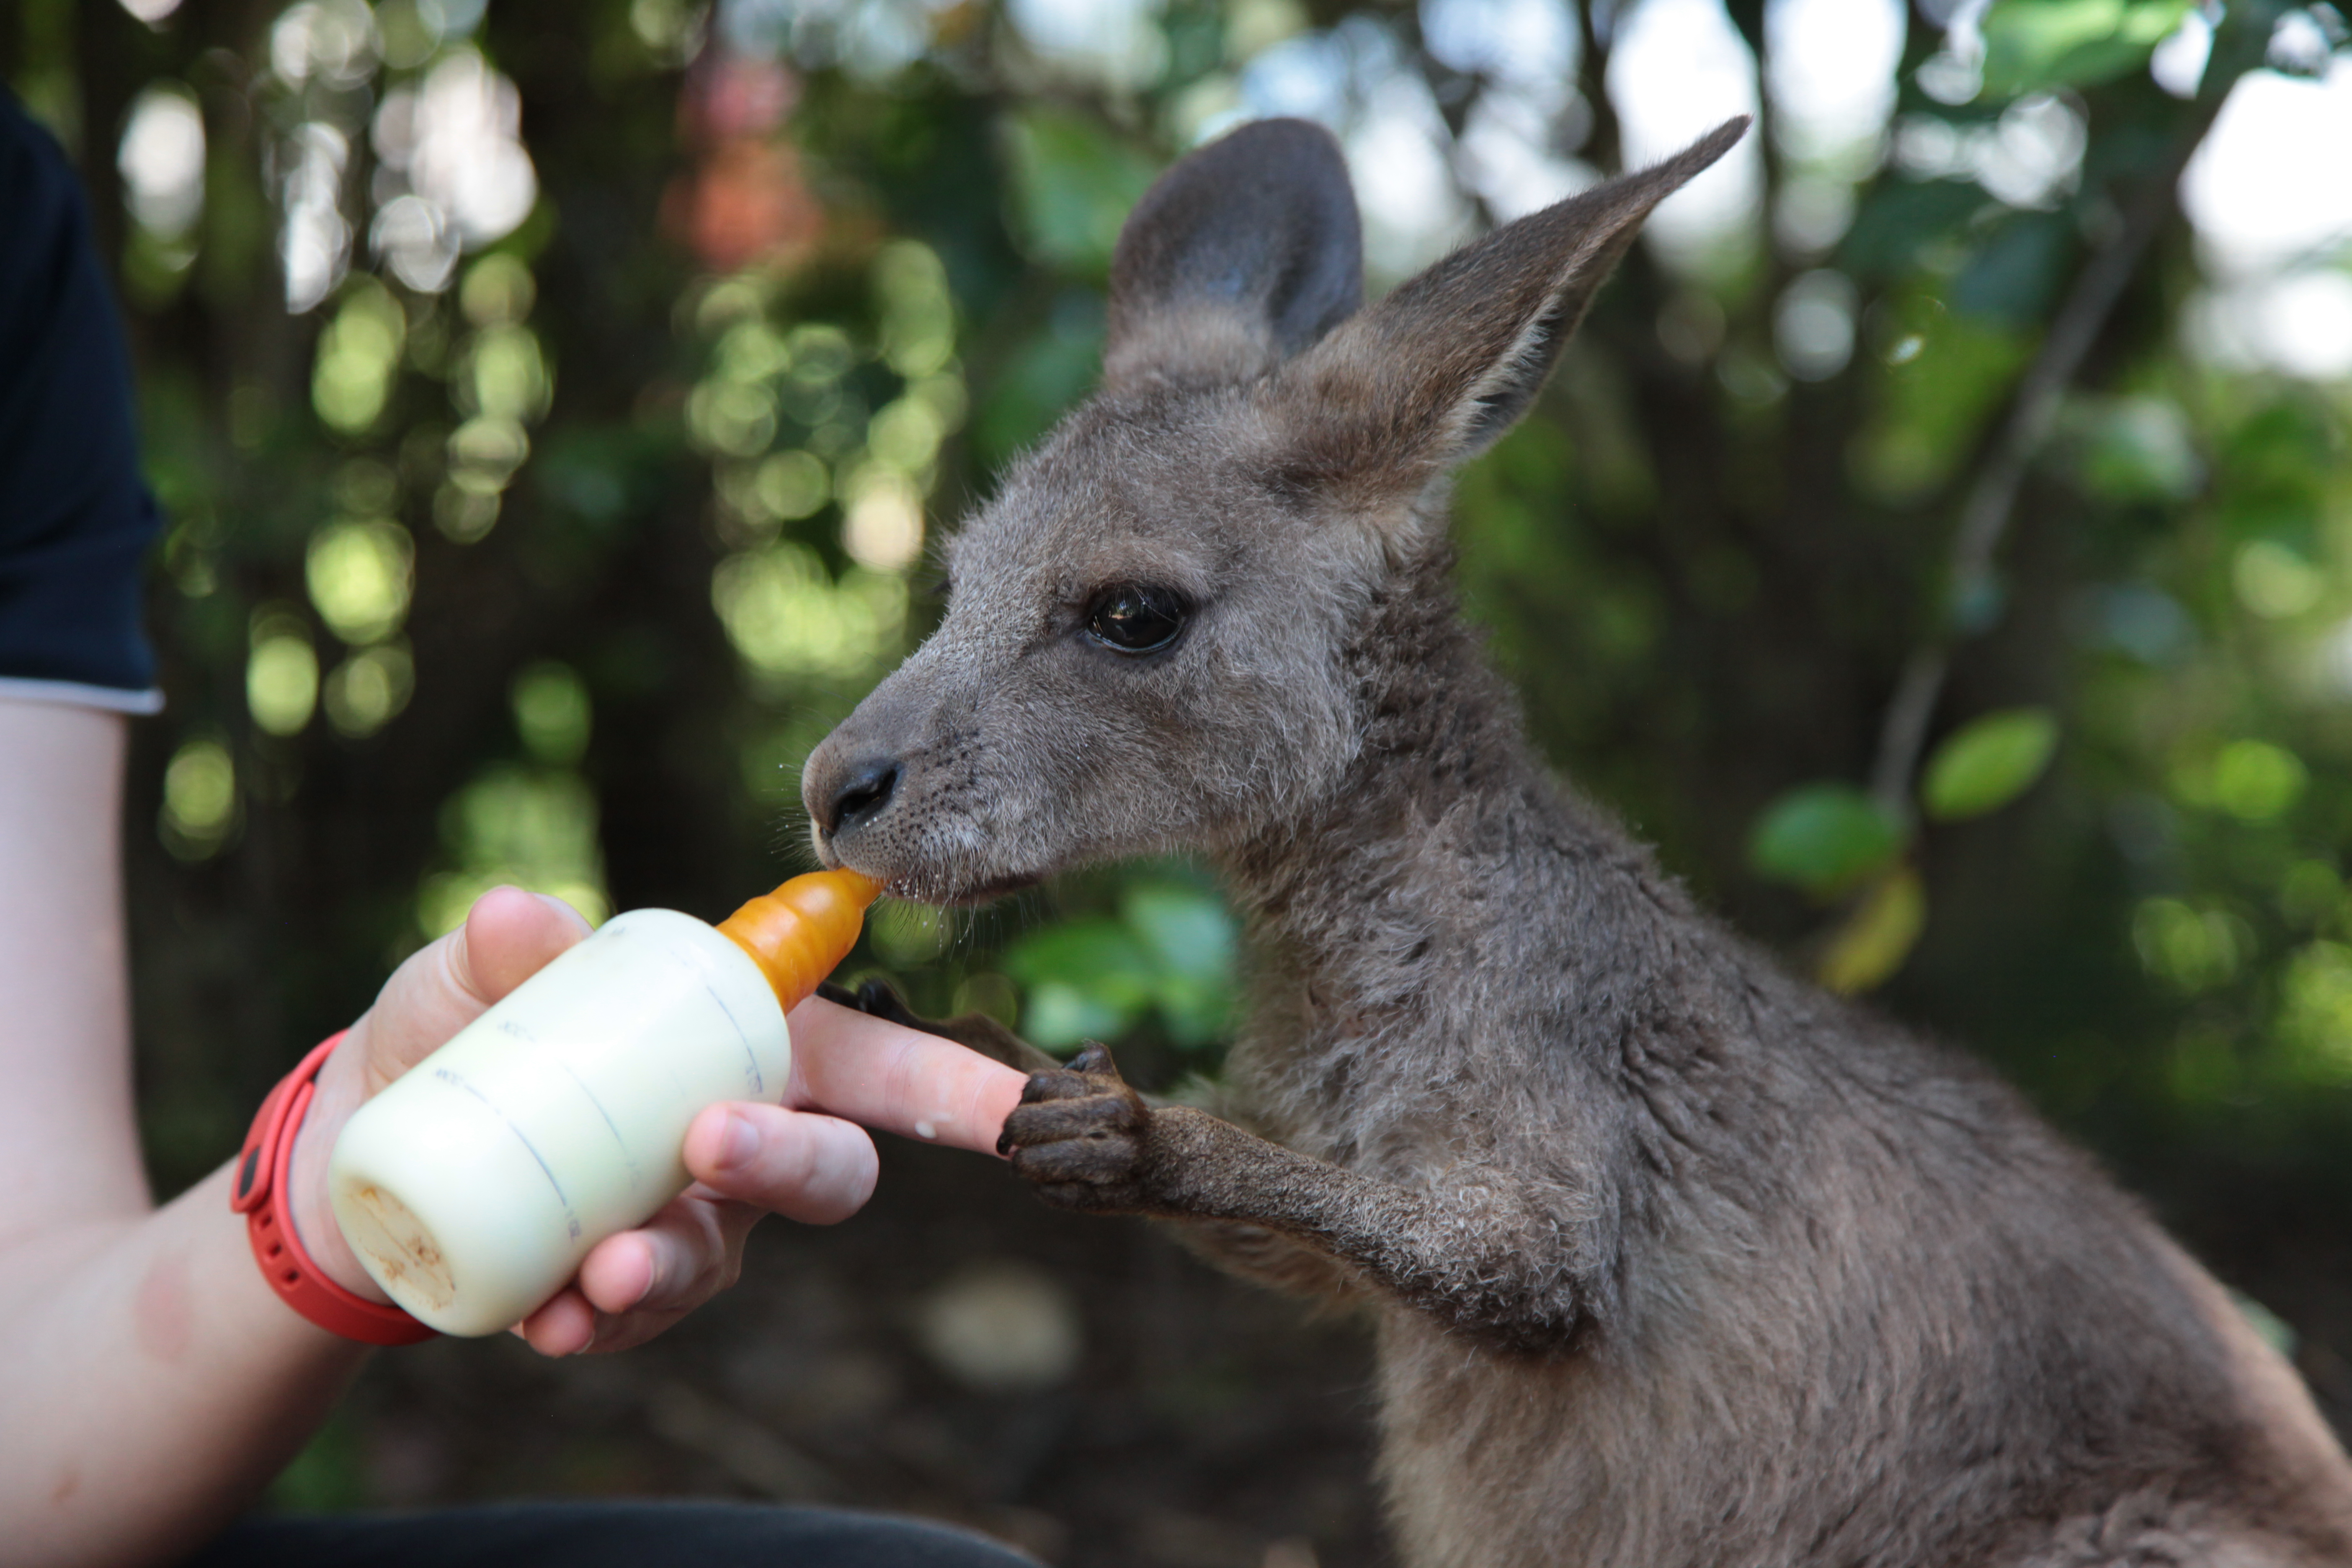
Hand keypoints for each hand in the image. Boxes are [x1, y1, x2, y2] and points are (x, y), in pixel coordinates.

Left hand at [285, 886, 1027, 1355]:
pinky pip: (638, 1318)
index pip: (880, 1064)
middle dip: (789, 1161)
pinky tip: (548, 1319)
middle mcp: (740, 1135)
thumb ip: (505, 948)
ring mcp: (688, 1219)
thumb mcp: (471, 977)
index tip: (1019, 1114)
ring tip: (606, 1269)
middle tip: (711, 1142)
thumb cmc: (460, 1030)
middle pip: (828, 1166)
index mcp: (748, 1042)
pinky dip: (599, 1321)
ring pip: (731, 1253)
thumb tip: (521, 916)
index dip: (961, 1089)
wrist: (366, 1145)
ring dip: (680, 1263)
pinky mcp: (618, 1284)